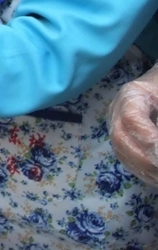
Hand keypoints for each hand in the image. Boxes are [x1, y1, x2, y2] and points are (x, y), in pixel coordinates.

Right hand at [109, 66, 157, 185]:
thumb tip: (156, 141)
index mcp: (131, 94)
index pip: (131, 120)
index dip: (148, 140)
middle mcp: (117, 110)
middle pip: (120, 139)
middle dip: (146, 159)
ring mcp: (116, 124)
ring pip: (121, 151)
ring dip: (144, 169)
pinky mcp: (122, 136)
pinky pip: (125, 157)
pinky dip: (142, 170)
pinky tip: (155, 175)